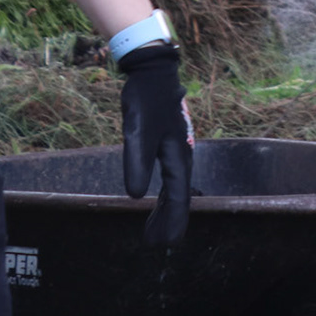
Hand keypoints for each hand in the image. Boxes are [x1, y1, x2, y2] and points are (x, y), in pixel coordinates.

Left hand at [120, 43, 193, 244]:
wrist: (153, 73)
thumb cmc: (146, 101)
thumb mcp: (137, 133)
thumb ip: (136, 163)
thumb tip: (134, 197)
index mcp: (178, 155)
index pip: (179, 195)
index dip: (174, 220)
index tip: (169, 242)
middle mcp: (181, 154)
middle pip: (179, 194)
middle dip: (169, 219)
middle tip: (157, 242)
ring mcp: (175, 149)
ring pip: (175, 186)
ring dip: (166, 208)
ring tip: (154, 228)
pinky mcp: (166, 143)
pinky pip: (170, 176)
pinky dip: (164, 193)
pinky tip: (157, 199)